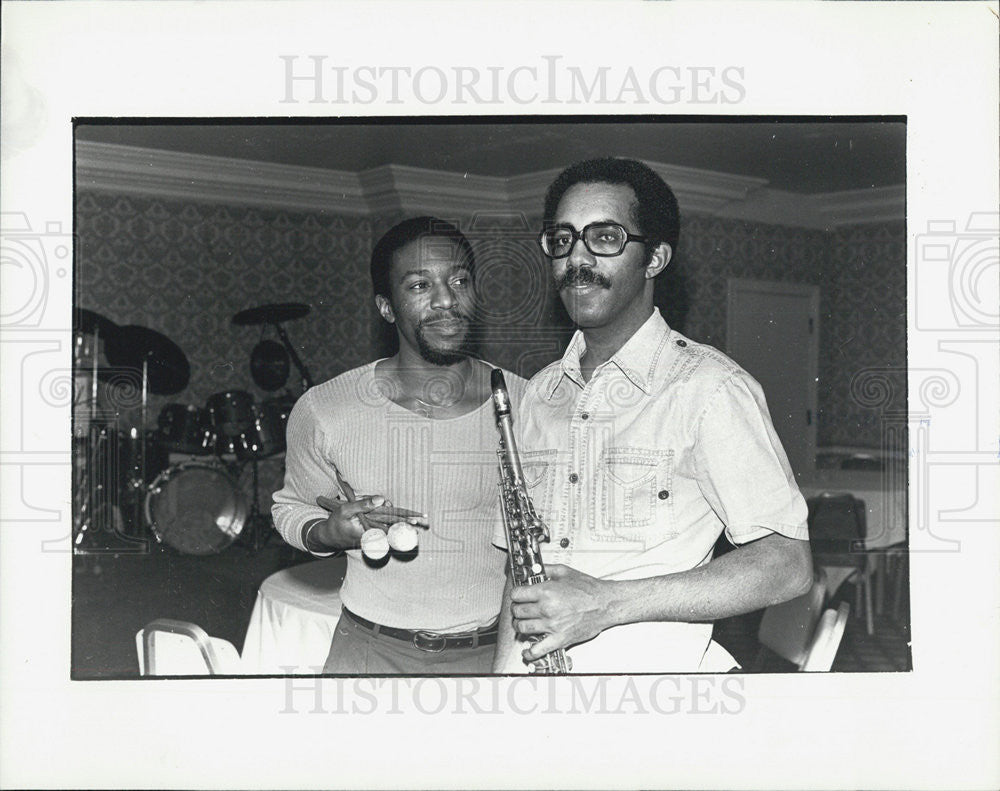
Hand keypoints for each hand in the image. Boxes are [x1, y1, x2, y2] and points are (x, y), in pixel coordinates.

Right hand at [312, 494, 427, 550]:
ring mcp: (372, 535)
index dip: (404, 521)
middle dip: (409, 525)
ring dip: (403, 528)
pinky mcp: (370, 535)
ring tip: (418, 525)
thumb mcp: (345, 510)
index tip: (416, 520)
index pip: (390, 523)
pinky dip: (394, 529)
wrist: (328, 538)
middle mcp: (373, 533)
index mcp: (368, 527)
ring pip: (391, 529)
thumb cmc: (336, 522)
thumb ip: (363, 504)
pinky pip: (384, 531)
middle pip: (394, 527)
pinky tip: (403, 527)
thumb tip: (382, 498)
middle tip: (424, 522)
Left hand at [509, 564, 612, 663]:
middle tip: (521, 608)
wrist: (605, 604)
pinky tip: (527, 651)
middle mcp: (547, 608)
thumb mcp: (565, 571)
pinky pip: (539, 649)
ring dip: (520, 625)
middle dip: (517, 609)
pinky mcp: (560, 639)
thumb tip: (533, 569)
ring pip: (523, 628)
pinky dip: (530, 652)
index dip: (516, 594)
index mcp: (546, 591)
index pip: (517, 595)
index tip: (518, 595)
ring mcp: (552, 625)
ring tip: (524, 622)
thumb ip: (546, 569)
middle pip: (518, 611)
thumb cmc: (588, 589)